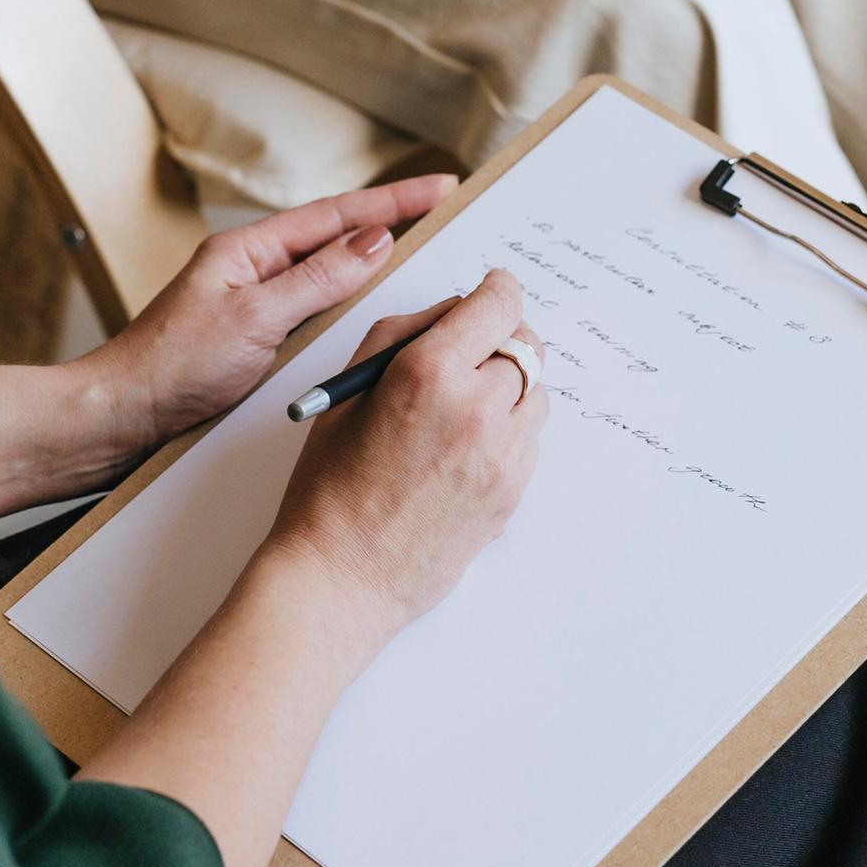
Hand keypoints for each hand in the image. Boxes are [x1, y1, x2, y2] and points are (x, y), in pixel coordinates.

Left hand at [85, 175, 456, 462]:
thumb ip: (318, 280)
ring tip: (427, 263)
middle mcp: (254, 272)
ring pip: (329, 281)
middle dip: (393, 227)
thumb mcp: (255, 318)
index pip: (337, 216)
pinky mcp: (254, 344)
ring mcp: (255, 307)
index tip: (443, 188)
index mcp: (249, 250)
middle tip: (448, 218)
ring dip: (375, 272)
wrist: (120, 417)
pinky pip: (316, 316)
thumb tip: (375, 241)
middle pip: (337, 241)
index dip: (395, 201)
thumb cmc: (171, 366)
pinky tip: (375, 323)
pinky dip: (351, 312)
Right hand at [264, 270, 547, 637]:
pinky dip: (506, 431)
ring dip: (508, 387)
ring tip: (459, 410)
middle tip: (471, 351)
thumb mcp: (348, 391)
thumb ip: (403, 335)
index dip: (496, 290)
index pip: (498, 304)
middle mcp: (476, 409)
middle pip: (526, 344)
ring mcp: (502, 456)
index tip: (491, 291)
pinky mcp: (514, 492)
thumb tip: (453, 312)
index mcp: (428, 373)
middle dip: (500, 339)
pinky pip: (529, 439)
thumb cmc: (330, 486)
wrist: (343, 575)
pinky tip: (461, 451)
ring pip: (535, 391)